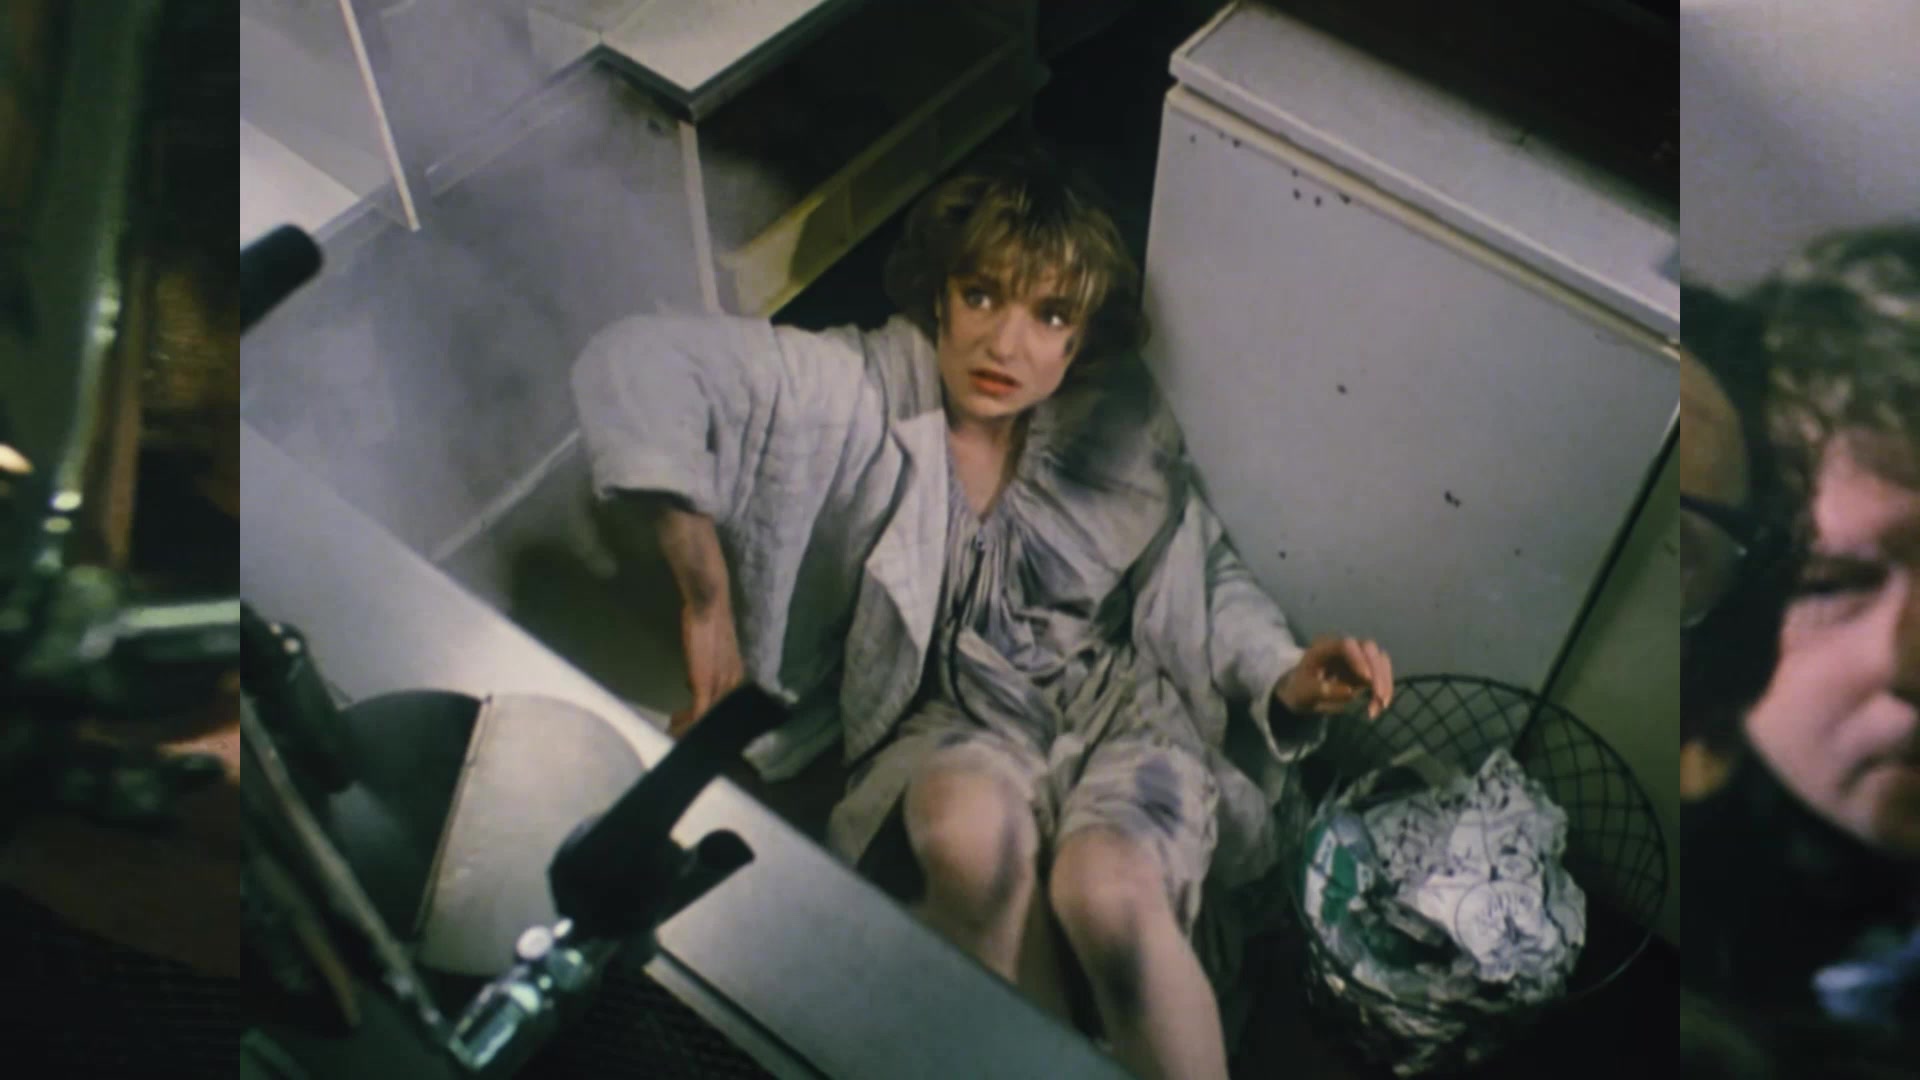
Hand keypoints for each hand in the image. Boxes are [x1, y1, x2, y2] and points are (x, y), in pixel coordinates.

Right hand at [671, 603, 744, 737]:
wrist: (709, 609)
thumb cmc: (706, 625)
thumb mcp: (709, 653)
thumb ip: (705, 669)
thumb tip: (693, 683)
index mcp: (735, 677)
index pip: (724, 706)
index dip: (708, 716)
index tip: (691, 720)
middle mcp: (732, 684)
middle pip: (717, 715)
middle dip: (697, 725)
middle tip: (678, 727)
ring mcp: (720, 686)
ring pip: (708, 717)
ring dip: (689, 726)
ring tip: (673, 728)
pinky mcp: (706, 685)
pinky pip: (698, 713)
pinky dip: (687, 725)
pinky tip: (674, 729)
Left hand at [1277, 636, 1393, 718]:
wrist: (1305, 693)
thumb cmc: (1301, 689)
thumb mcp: (1304, 692)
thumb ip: (1322, 690)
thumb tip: (1350, 691)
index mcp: (1325, 647)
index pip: (1346, 644)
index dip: (1358, 659)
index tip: (1366, 679)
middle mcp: (1344, 647)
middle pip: (1369, 648)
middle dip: (1377, 671)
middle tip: (1379, 696)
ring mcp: (1358, 656)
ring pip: (1380, 660)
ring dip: (1384, 682)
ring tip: (1380, 707)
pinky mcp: (1367, 668)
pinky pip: (1382, 674)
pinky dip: (1384, 689)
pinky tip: (1379, 707)